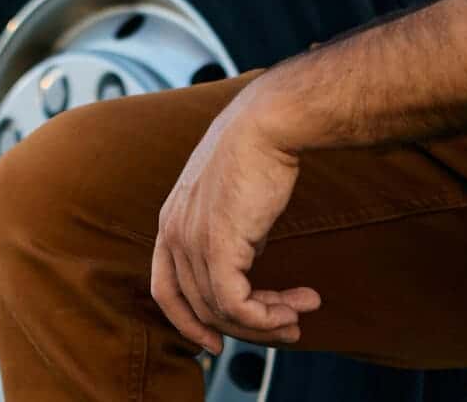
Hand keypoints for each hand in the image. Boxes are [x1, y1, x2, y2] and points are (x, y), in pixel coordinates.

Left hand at [150, 82, 318, 353]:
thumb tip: (246, 264)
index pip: (166, 290)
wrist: (268, 124)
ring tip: (300, 315)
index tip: (216, 342)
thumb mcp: (233, 200)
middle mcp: (173, 233)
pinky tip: (294, 308)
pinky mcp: (217, 245)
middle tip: (287, 328)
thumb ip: (230, 233)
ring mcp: (191, 240)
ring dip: (267, 320)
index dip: (189, 322)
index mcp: (170, 220)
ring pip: (222, 310)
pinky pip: (236, 304)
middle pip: (200, 307)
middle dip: (247, 326)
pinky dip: (266, 317)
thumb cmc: (257, 152)